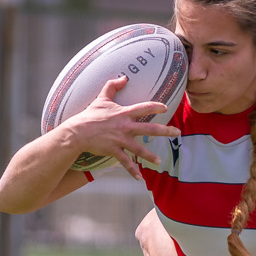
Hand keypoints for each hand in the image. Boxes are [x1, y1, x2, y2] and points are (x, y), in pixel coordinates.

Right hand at [63, 76, 181, 182]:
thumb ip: (112, 86)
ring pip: (139, 149)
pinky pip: (125, 162)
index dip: (156, 107)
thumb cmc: (89, 115)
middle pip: (149, 129)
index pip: (144, 107)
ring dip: (150, 156)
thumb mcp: (101, 98)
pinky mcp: (114, 151)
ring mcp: (120, 140)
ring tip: (159, 161)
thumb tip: (124, 77)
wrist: (77, 132)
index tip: (166, 108)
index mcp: (124, 113)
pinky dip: (132, 171)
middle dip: (165, 131)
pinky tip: (139, 178)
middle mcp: (125, 127)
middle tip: (177, 133)